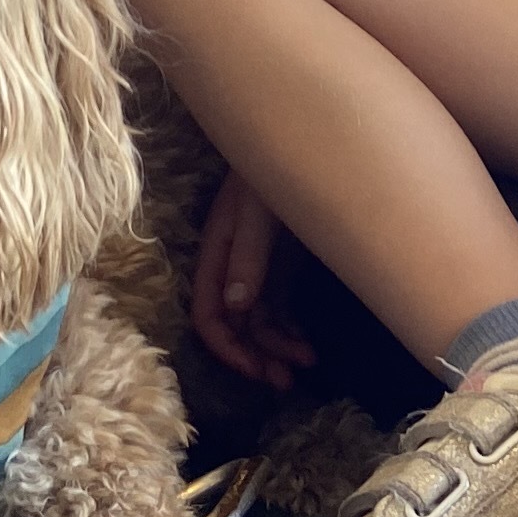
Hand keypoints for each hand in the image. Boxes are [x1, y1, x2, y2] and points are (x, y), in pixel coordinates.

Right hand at [188, 169, 314, 386]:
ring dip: (277, 349)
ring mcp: (258, 266)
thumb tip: (235, 304)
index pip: (207, 312)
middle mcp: (232, 266)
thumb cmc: (276, 165)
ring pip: (259, 322)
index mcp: (217, 252)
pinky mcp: (282, 265)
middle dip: (255, 357)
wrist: (308, 134)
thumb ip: (249, 253)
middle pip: (234, 325)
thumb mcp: (260, 207)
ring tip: (306, 365)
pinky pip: (279, 310)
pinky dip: (290, 332)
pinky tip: (309, 347)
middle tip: (285, 382)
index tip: (255, 370)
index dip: (227, 347)